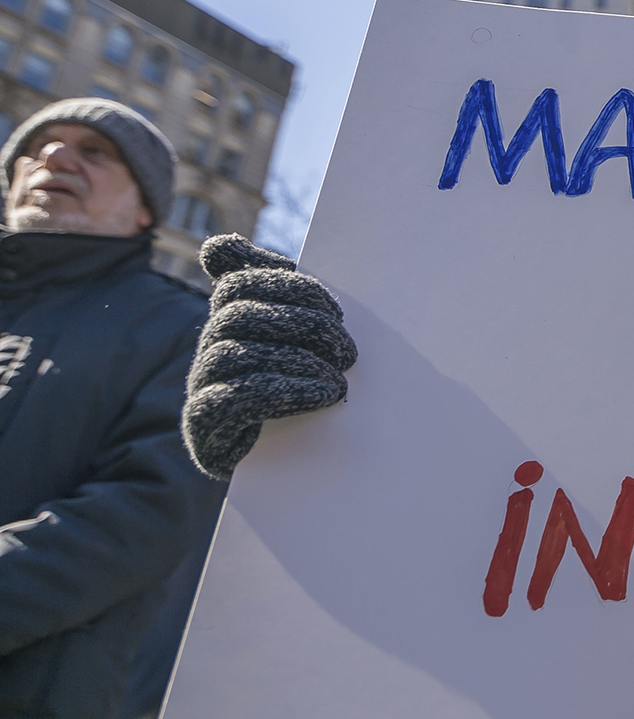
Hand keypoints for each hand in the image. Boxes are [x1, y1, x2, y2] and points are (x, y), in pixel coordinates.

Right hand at [181, 235, 357, 478]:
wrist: (283, 471)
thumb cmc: (298, 400)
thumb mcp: (297, 345)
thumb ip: (279, 297)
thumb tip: (220, 247)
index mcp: (231, 322)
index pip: (241, 281)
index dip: (289, 285)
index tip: (334, 309)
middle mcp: (209, 349)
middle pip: (238, 311)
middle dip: (302, 322)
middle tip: (348, 349)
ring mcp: (201, 387)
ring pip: (234, 351)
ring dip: (298, 360)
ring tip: (339, 380)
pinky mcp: (204, 426)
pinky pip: (236, 397)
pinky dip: (285, 390)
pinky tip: (324, 394)